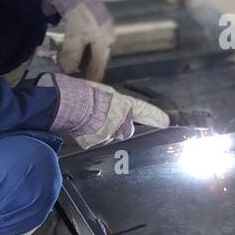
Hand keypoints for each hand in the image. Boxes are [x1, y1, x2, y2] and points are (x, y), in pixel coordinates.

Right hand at [41, 73, 169, 149]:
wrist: (68, 102)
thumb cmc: (83, 93)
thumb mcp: (104, 91)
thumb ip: (114, 103)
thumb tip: (115, 108)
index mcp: (124, 104)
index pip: (145, 110)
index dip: (156, 116)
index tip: (166, 122)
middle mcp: (121, 120)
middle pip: (126, 131)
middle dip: (118, 128)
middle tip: (102, 119)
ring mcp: (109, 133)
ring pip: (109, 137)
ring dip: (101, 132)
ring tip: (88, 120)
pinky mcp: (96, 142)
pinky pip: (93, 142)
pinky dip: (87, 137)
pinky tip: (81, 127)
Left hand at [42, 0, 114, 81]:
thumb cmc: (79, 13)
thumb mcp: (74, 36)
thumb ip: (72, 55)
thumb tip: (68, 71)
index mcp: (105, 43)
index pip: (99, 69)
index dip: (89, 80)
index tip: (80, 90)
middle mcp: (107, 37)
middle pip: (95, 60)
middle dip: (82, 68)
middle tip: (68, 76)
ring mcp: (101, 29)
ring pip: (90, 50)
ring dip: (78, 58)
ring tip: (65, 64)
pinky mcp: (93, 21)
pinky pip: (86, 41)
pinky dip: (78, 47)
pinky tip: (68, 48)